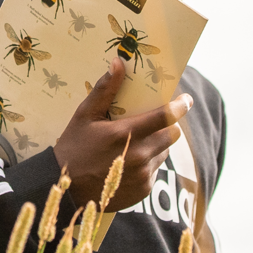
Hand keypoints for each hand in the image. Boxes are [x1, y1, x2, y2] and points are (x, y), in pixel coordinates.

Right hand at [53, 57, 191, 210]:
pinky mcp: (144, 190)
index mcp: (126, 134)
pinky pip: (156, 169)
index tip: (186, 99)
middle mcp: (139, 155)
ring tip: (135, 143)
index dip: (180, 106)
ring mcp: (143, 175)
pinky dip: (148, 163)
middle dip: (168, 125)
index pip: (166, 117)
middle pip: (172, 135)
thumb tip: (118, 62)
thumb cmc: (73, 148)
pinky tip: (128, 162)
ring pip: (165, 152)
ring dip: (157, 144)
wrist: (66, 190)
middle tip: (154, 121)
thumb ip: (104, 90)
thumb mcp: (84, 115)